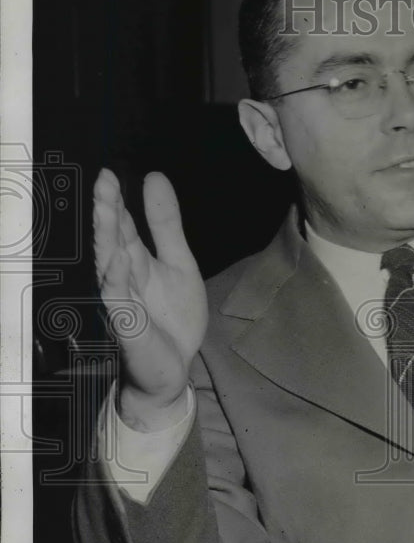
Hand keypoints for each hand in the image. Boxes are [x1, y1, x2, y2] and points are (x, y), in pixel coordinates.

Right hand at [93, 168, 207, 429]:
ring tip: (107, 209)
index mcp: (134, 261)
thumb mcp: (179, 264)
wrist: (175, 369)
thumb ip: (166, 225)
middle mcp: (123, 278)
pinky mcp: (128, 327)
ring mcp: (122, 302)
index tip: (110, 173)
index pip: (123, 228)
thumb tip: (154, 176)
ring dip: (107, 238)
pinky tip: (119, 259)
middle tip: (104, 181)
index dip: (116, 201)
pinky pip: (119, 302)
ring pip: (109, 266)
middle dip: (107, 212)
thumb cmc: (172, 317)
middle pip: (112, 241)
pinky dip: (117, 281)